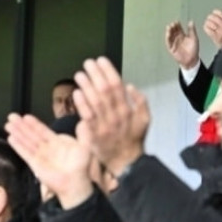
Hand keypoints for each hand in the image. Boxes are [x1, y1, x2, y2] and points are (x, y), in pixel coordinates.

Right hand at [5, 114, 92, 208]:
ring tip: (8, 124)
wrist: (74, 183)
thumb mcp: (85, 148)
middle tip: (12, 116)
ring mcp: (40, 156)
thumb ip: (84, 135)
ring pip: (27, 142)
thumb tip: (83, 122)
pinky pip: (25, 153)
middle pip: (32, 134)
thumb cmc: (80, 166)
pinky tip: (11, 138)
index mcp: (57, 142)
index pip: (43, 130)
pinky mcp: (35, 164)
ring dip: (18, 133)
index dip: (34, 124)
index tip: (26, 116)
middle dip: (22, 126)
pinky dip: (18, 146)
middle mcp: (47, 148)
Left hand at [72, 57, 149, 176]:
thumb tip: (130, 86)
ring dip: (87, 86)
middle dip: (95, 75)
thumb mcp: (145, 119)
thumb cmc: (134, 138)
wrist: (126, 161)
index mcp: (128, 110)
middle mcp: (116, 115)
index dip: (108, 71)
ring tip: (80, 74)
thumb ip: (141, 102)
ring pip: (95, 101)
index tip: (101, 60)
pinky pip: (87, 117)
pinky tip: (77, 93)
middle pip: (105, 90)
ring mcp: (104, 125)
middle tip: (87, 63)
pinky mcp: (94, 134)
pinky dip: (82, 104)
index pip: (117, 85)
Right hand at [165, 21, 199, 68]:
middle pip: (173, 31)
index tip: (177, 21)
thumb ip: (192, 30)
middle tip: (173, 24)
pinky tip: (168, 34)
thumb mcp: (194, 38)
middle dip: (172, 27)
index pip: (179, 28)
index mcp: (183, 35)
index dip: (177, 25)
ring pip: (170, 36)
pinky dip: (168, 38)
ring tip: (169, 27)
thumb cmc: (193, 49)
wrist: (192, 59)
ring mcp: (174, 43)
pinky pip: (168, 42)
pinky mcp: (171, 48)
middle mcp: (177, 38)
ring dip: (169, 31)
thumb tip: (191, 21)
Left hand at [203, 10, 221, 48]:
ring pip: (209, 22)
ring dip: (207, 23)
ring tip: (208, 25)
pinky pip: (207, 29)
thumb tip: (218, 14)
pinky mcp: (215, 36)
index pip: (219, 12)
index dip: (214, 13)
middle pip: (212, 17)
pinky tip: (207, 29)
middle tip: (209, 20)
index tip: (213, 14)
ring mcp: (220, 31)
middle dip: (210, 18)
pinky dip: (206, 28)